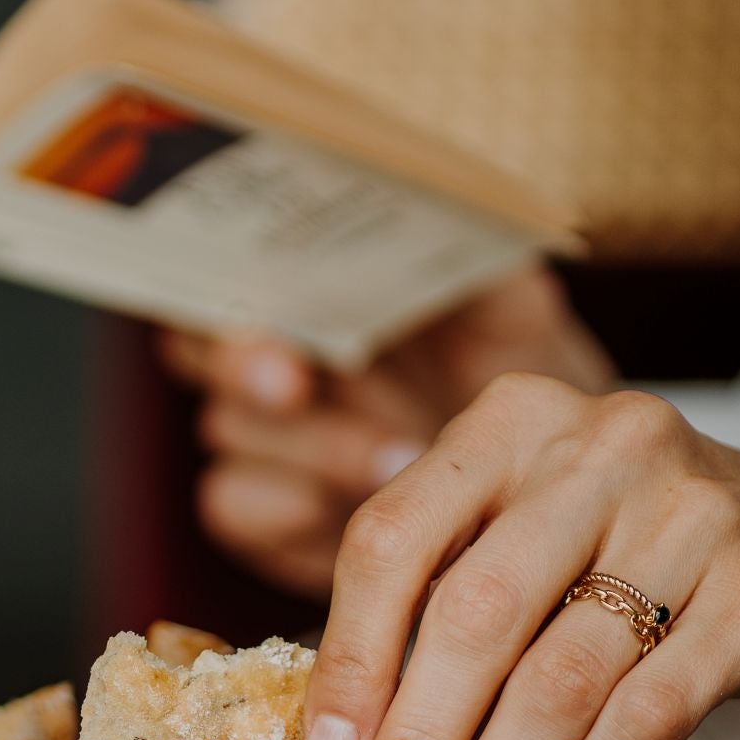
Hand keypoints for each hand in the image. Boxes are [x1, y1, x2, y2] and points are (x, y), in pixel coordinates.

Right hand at [160, 266, 614, 594]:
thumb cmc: (518, 382)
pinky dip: (279, 509)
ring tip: (400, 460)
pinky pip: (230, 503)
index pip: (233, 263)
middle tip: (291, 385)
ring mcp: (264, 438)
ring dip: (307, 443)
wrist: (540, 484)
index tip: (293, 313)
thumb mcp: (515, 316)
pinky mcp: (265, 512)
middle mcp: (274, 358)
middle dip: (241, 361)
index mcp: (317, 292)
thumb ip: (478, 272)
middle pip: (199, 345)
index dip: (242, 282)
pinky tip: (338, 515)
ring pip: (228, 425)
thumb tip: (457, 224)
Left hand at [299, 374, 739, 739]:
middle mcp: (602, 447)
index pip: (392, 541)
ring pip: (558, 679)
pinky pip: (650, 714)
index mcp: (511, 422)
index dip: (349, 659)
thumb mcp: (526, 542)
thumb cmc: (627, 559)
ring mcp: (694, 512)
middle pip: (471, 615)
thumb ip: (438, 607)